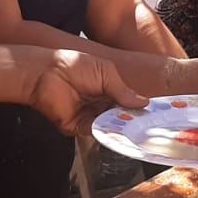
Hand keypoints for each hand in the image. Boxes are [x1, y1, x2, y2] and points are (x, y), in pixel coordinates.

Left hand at [25, 49, 147, 136]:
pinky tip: (115, 127)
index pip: (127, 103)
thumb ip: (123, 90)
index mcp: (107, 90)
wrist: (46, 73)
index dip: (138, 108)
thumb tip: (143, 102)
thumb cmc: (73, 65)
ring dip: (120, 126)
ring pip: (110, 127)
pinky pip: (95, 132)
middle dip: (132, 119)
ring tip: (132, 124)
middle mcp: (99, 105)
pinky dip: (105, 132)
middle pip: (121, 117)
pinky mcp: (77, 126)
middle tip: (146, 122)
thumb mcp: (105, 72)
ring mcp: (89, 116)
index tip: (152, 113)